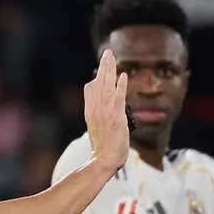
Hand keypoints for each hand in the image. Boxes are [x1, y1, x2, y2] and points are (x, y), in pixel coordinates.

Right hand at [83, 49, 129, 172]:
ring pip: (106, 84)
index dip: (96, 79)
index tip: (100, 69)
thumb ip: (100, 119)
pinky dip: (120, 85)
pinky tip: (123, 75)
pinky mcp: (116, 115)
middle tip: (107, 53)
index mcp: (90, 112)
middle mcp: (96, 108)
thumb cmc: (102, 151)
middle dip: (103, 66)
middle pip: (98, 82)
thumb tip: (105, 115)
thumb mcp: (97, 131)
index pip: (90, 90)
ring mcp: (105, 111)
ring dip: (110, 69)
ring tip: (111, 56)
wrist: (103, 160)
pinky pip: (118, 96)